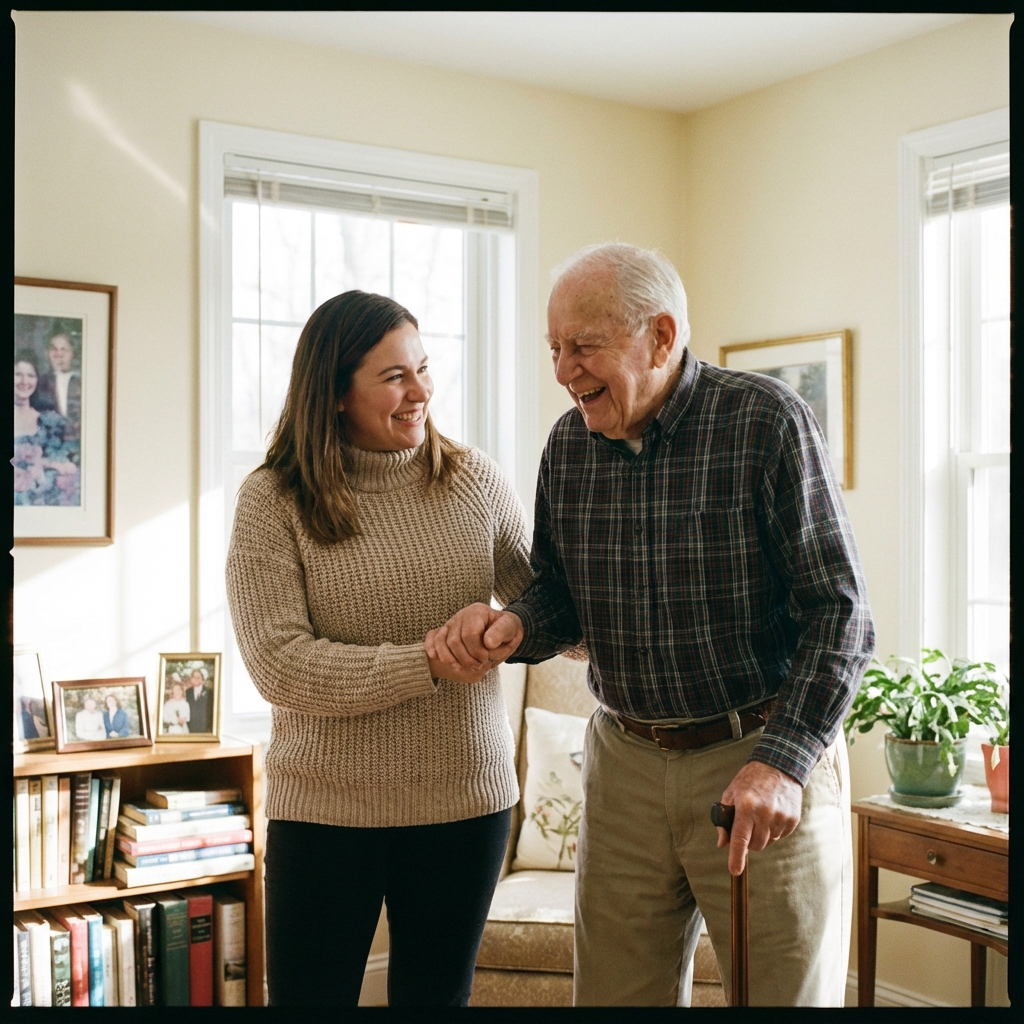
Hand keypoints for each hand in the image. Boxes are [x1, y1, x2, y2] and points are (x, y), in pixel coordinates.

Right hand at [425, 603, 522, 677]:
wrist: (501, 629)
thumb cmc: (506, 629)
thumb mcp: (510, 628)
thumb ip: (501, 633)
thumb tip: (487, 643)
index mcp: (477, 612)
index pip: (470, 634)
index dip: (477, 651)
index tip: (485, 659)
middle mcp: (462, 615)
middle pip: (454, 641)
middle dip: (465, 658)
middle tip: (477, 665)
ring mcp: (452, 623)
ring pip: (441, 641)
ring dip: (449, 659)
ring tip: (461, 668)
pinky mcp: (445, 630)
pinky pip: (432, 637)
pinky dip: (432, 648)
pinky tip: (435, 657)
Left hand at [715, 760, 802, 874]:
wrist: (779, 766)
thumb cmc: (750, 780)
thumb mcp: (731, 793)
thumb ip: (724, 820)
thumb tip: (722, 844)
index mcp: (747, 806)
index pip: (740, 838)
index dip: (736, 857)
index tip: (734, 870)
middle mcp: (765, 813)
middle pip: (755, 845)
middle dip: (749, 841)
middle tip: (747, 825)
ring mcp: (781, 817)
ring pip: (768, 842)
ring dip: (762, 835)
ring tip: (760, 815)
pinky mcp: (792, 820)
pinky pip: (780, 836)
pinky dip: (773, 830)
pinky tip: (772, 814)